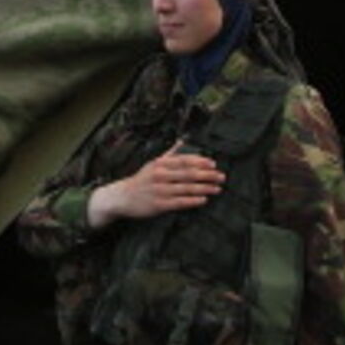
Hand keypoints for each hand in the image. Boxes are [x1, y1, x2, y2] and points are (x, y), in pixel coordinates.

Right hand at [87, 142, 224, 227]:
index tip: (214, 164)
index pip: (184, 160)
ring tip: (217, 188)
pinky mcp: (159, 204)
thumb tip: (184, 140)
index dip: (200, 161)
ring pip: (186, 188)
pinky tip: (203, 200)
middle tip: (222, 177)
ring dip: (204, 188)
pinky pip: (179, 202)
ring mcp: (159, 190)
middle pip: (188, 174)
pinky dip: (192, 201)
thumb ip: (170, 153)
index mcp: (160, 164)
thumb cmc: (142, 180)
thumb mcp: (154, 163)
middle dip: (207, 175)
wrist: (122, 197)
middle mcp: (160, 175)